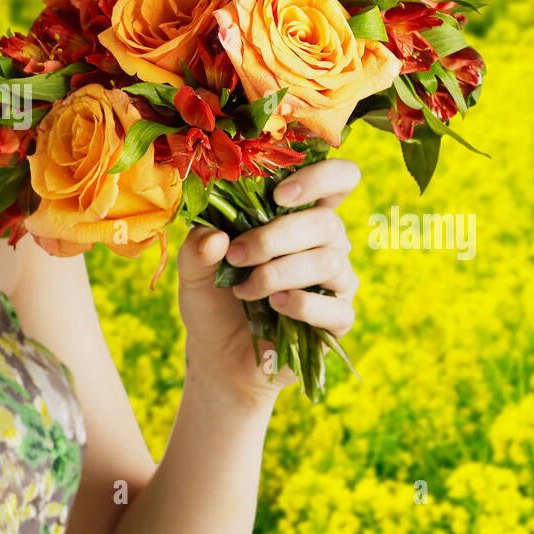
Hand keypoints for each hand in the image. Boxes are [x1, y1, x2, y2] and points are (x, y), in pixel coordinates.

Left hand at [176, 159, 360, 403]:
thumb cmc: (215, 302)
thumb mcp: (193, 271)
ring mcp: (338, 281)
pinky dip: (300, 304)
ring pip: (328, 261)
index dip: (320, 177)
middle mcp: (328, 244)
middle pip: (327, 222)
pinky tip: (274, 307)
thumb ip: (197, 248)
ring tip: (243, 290)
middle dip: (275, 237)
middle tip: (236, 256)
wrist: (220, 357)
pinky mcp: (339, 319)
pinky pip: (335, 306)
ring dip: (278, 273)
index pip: (338, 180)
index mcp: (301, 217)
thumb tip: (216, 237)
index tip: (279, 194)